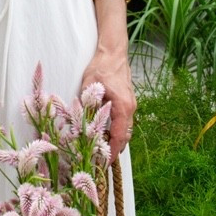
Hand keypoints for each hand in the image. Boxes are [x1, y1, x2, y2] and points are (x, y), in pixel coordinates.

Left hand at [79, 44, 135, 161]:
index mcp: (122, 106)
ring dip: (115, 140)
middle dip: (114, 149)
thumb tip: (84, 126)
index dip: (112, 151)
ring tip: (101, 150)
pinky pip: (124, 121)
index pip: (119, 136)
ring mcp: (131, 105)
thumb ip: (88, 107)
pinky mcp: (128, 102)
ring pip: (126, 129)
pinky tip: (105, 133)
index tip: (104, 162)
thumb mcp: (90, 87)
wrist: (113, 53)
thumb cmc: (100, 67)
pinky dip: (117, 130)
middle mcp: (130, 107)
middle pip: (125, 136)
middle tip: (101, 160)